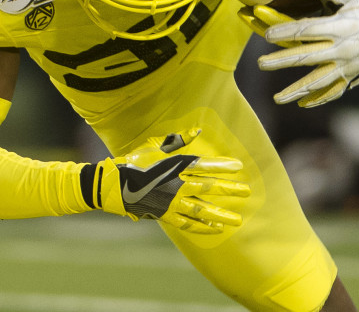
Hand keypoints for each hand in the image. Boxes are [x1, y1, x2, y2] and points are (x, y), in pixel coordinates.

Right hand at [95, 128, 248, 233]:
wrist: (112, 184)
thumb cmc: (134, 161)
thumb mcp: (155, 145)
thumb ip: (178, 140)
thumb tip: (198, 130)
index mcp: (175, 165)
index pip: (205, 165)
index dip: (223, 166)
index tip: (239, 167)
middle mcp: (176, 185)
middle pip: (208, 188)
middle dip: (229, 190)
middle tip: (247, 192)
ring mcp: (171, 203)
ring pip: (201, 210)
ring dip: (220, 215)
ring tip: (237, 220)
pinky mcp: (165, 215)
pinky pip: (187, 223)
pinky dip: (202, 227)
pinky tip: (216, 229)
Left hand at [250, 0, 358, 106]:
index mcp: (341, 26)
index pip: (307, 30)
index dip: (285, 33)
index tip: (267, 36)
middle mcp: (344, 48)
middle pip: (306, 56)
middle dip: (281, 61)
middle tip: (261, 64)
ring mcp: (349, 65)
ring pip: (318, 80)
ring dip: (296, 90)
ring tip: (277, 98)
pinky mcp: (354, 76)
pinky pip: (335, 90)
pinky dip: (319, 98)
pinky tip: (303, 104)